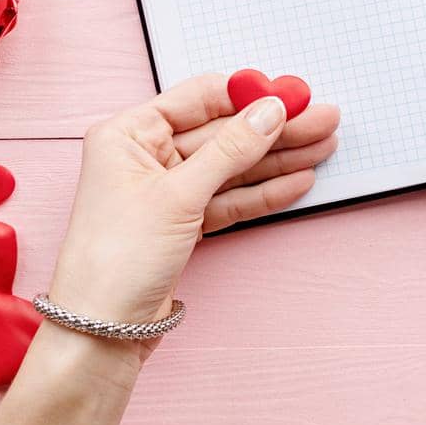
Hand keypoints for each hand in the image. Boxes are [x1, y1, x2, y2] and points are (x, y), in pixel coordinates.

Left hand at [46, 75, 339, 351]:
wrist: (102, 330)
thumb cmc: (116, 258)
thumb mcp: (178, 195)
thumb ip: (230, 149)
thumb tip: (270, 111)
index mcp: (129, 134)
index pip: (198, 99)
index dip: (248, 95)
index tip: (292, 94)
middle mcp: (146, 156)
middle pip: (223, 133)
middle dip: (275, 128)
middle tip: (323, 119)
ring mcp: (168, 191)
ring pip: (233, 166)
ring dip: (279, 158)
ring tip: (324, 145)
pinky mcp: (185, 222)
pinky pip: (231, 198)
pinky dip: (264, 191)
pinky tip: (298, 180)